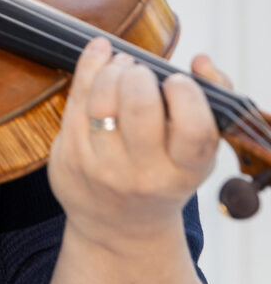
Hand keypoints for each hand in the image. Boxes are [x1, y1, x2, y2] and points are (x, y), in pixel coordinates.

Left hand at [47, 36, 228, 247]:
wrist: (120, 230)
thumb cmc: (166, 175)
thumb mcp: (199, 152)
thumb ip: (214, 99)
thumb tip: (199, 61)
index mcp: (185, 172)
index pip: (193, 129)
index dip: (186, 96)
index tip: (177, 81)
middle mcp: (143, 175)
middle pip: (139, 106)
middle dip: (139, 75)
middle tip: (141, 72)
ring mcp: (102, 168)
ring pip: (102, 100)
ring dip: (112, 69)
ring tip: (121, 66)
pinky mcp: (70, 157)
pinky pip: (75, 100)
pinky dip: (89, 67)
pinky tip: (99, 54)